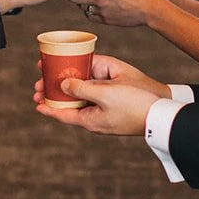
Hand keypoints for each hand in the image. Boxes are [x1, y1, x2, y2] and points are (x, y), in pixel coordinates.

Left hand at [33, 53, 167, 135]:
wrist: (162, 113)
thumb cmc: (135, 104)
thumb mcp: (105, 94)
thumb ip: (81, 89)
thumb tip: (63, 84)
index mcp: (90, 120)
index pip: (62, 115)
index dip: (47, 108)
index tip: (36, 102)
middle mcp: (96, 119)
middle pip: (70, 107)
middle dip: (56, 95)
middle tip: (42, 84)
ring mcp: (106, 115)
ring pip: (82, 101)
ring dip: (70, 89)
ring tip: (58, 78)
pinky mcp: (116, 109)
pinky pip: (95, 98)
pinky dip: (86, 88)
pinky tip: (84, 79)